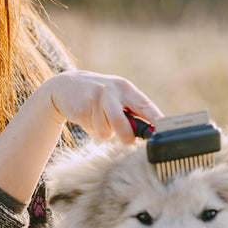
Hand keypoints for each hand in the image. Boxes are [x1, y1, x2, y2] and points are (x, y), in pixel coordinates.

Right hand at [43, 70, 162, 143]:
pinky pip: (92, 130)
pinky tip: (86, 116)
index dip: (155, 120)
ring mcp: (93, 99)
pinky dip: (91, 129)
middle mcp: (109, 90)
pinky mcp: (80, 108)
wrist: (64, 86)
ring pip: (106, 131)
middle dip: (126, 136)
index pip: (145, 105)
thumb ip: (131, 111)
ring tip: (97, 119)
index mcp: (124, 87)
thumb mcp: (115, 96)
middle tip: (128, 141)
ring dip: (104, 132)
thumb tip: (149, 132)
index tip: (164, 131)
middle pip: (121, 122)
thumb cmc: (97, 95)